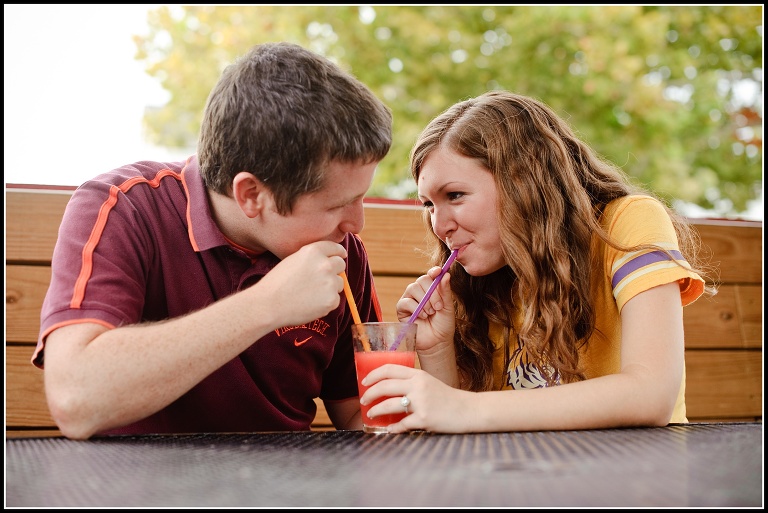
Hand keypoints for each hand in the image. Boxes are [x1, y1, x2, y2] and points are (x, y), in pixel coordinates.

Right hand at [252, 240, 347, 326]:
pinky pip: (335, 300)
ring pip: (339, 283)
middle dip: (335, 270)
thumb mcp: (293, 260)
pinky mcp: (331, 300)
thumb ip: (312, 258)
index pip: (335, 248)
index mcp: (314, 251)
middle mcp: (325, 264)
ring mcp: (330, 283)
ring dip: (330, 287)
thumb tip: (328, 261)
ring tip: (311, 294)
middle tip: (322, 279)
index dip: (339, 252)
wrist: (268, 304)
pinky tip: (310, 304)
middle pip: (341, 264)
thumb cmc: (276, 283)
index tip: (341, 255)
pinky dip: (326, 303)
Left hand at [359, 364, 474, 432]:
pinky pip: (402, 424)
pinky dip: (393, 428)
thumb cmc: (448, 398)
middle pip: (385, 386)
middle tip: (363, 400)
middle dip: (369, 394)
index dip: (373, 375)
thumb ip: (411, 382)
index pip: (389, 369)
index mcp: (418, 374)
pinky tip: (389, 429)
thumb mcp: (429, 382)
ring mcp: (421, 402)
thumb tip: (388, 387)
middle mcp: (418, 385)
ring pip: (389, 405)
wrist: (469, 410)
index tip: (364, 382)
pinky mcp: (424, 418)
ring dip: (376, 411)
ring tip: (371, 414)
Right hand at [396, 267, 455, 352]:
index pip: (430, 275)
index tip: (439, 271)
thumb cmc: (443, 324)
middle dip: (432, 292)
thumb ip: (446, 291)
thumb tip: (446, 274)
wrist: (437, 341)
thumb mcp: (448, 307)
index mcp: (431, 289)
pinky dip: (416, 308)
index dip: (434, 271)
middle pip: (421, 279)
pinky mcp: (401, 309)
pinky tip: (423, 316)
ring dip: (424, 301)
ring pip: (413, 288)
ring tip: (431, 312)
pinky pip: (406, 301)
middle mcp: (419, 292)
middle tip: (438, 306)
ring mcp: (409, 299)